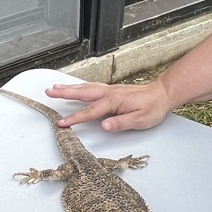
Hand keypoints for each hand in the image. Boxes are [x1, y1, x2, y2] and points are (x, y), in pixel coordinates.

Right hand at [45, 79, 172, 131]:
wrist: (162, 94)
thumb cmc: (152, 108)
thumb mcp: (139, 120)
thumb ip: (120, 123)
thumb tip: (103, 125)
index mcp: (114, 102)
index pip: (90, 112)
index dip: (75, 118)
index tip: (62, 123)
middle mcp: (109, 93)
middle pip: (82, 93)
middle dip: (64, 93)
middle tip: (49, 92)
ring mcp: (110, 90)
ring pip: (85, 88)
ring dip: (69, 87)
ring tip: (55, 88)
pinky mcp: (112, 89)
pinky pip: (92, 86)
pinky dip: (80, 86)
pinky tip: (75, 87)